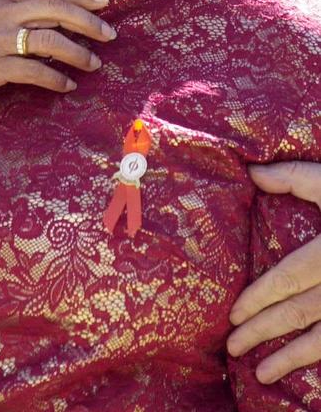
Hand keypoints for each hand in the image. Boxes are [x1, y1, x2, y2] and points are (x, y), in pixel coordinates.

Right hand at [0, 0, 115, 126]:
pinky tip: (67, 85)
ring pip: (51, 41)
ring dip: (78, 54)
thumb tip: (39, 12)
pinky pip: (35, 71)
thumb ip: (5, 8)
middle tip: (110, 33)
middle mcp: (1, 12)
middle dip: (88, 21)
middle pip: (56, 11)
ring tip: (93, 63)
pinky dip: (56, 79)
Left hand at [227, 161, 320, 382]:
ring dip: (289, 358)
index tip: (233, 314)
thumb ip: (294, 177)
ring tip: (260, 373)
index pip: (287, 279)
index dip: (258, 298)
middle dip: (262, 331)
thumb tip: (252, 172)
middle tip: (232, 345)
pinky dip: (318, 357)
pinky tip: (300, 367)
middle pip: (297, 312)